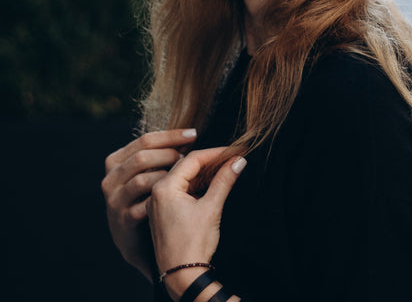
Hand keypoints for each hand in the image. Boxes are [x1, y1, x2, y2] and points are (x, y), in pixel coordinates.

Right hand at [101, 129, 197, 280]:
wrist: (138, 240)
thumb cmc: (147, 198)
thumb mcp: (150, 172)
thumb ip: (163, 154)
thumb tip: (190, 135)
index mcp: (116, 161)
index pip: (145, 140)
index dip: (171, 136)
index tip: (193, 134)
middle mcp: (111, 179)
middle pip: (141, 158)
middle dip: (169, 155)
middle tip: (188, 158)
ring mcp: (114, 201)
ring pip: (141, 181)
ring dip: (166, 177)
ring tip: (184, 178)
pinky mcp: (122, 221)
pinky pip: (142, 206)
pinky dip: (161, 201)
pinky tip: (176, 198)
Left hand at [146, 147, 246, 297]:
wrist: (182, 277)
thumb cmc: (193, 245)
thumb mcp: (212, 208)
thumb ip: (224, 181)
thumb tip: (238, 162)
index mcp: (164, 189)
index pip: (192, 159)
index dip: (215, 153)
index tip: (233, 152)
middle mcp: (156, 193)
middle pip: (185, 166)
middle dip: (208, 161)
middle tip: (229, 158)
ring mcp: (157, 204)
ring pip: (181, 178)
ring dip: (202, 174)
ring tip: (222, 170)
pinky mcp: (161, 214)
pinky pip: (178, 191)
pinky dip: (194, 185)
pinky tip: (209, 185)